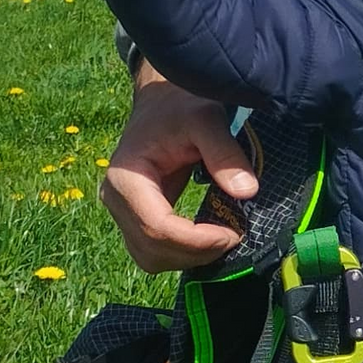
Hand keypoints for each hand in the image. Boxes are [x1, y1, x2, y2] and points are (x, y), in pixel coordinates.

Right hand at [99, 76, 257, 270]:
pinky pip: (155, 253)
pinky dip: (184, 253)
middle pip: (152, 250)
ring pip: (151, 259)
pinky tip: (210, 236)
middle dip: (196, 252)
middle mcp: (114, 200)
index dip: (196, 240)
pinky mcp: (133, 220)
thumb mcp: (206, 120)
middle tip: (235, 235)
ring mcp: (120, 213)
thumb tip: (248, 192)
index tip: (233, 233)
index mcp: (126, 177)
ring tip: (224, 235)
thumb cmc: (181, 107)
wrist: (162, 103)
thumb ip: (225, 154)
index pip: (157, 227)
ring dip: (190, 257)